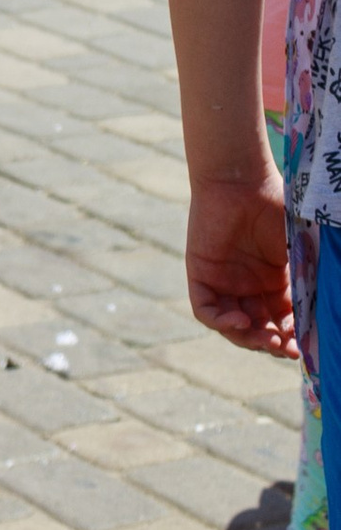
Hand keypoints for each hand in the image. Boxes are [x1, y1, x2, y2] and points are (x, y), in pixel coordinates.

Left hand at [186, 173, 294, 354]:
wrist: (241, 181)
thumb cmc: (276, 207)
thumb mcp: (301, 248)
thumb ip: (312, 276)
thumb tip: (332, 306)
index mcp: (275, 282)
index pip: (284, 321)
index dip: (294, 336)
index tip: (305, 343)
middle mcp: (249, 286)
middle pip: (260, 329)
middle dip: (274, 343)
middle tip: (287, 349)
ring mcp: (224, 282)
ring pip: (234, 326)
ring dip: (250, 339)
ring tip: (268, 339)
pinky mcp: (201, 274)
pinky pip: (206, 310)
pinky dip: (222, 322)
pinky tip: (241, 320)